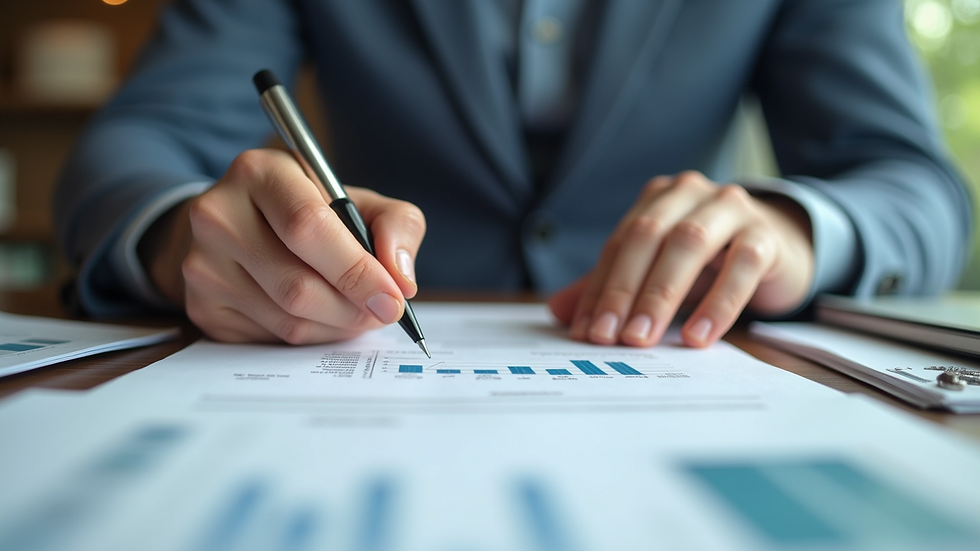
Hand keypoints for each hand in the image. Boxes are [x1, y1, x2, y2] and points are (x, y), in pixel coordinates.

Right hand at [138, 148, 425, 342]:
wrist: (240, 227)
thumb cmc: (312, 212)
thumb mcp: (358, 201)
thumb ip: (396, 225)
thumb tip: (401, 277)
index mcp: (259, 173)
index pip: (307, 226)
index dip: (356, 269)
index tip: (394, 298)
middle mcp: (217, 215)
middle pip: (296, 284)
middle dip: (353, 307)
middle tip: (384, 312)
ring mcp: (202, 264)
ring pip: (287, 319)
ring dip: (337, 325)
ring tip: (358, 311)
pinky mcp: (202, 308)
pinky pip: (272, 338)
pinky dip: (313, 337)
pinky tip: (324, 318)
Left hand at [547, 171, 813, 347]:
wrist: (782, 246)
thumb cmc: (711, 261)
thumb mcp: (659, 271)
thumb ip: (612, 286)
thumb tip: (559, 312)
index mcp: (658, 199)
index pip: (619, 243)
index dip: (599, 287)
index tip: (585, 331)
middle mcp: (691, 194)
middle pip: (647, 236)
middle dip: (623, 288)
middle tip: (609, 336)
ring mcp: (731, 209)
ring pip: (688, 244)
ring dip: (661, 294)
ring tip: (642, 338)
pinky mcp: (766, 235)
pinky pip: (741, 266)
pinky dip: (717, 303)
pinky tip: (699, 336)